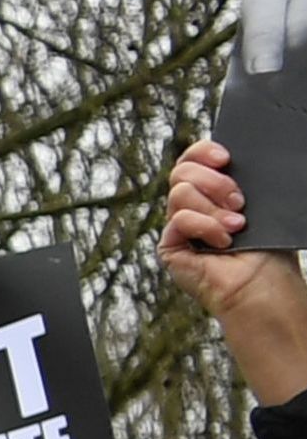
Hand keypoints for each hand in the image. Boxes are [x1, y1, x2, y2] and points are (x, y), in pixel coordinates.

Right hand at [164, 138, 306, 406]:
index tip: (226, 156)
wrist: (263, 286)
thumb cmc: (268, 249)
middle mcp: (191, 207)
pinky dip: (205, 225)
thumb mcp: (259, 204)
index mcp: (210, 192)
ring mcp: (179, 227)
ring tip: (237, 225)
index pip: (192, 160)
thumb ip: (239, 181)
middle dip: (213, 180)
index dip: (203, 151)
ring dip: (214, 206)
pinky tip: (224, 240)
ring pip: (180, 192)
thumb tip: (232, 159)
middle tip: (239, 199)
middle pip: (181, 171)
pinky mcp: (171, 247)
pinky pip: (179, 219)